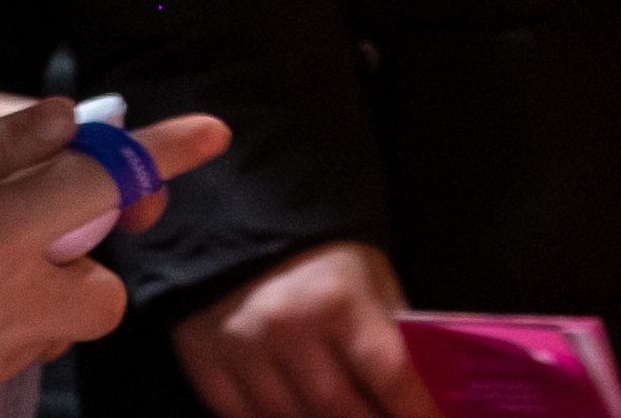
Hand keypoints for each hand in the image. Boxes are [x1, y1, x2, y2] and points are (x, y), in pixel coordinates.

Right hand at [175, 238, 440, 417]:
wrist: (237, 223)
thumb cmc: (319, 252)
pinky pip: (240, 417)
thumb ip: (388, 327)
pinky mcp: (206, 362)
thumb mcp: (369, 276)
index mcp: (340, 301)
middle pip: (339, 409)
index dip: (415, 412)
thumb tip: (415, 381)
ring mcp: (243, 349)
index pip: (387, 375)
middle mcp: (290, 329)